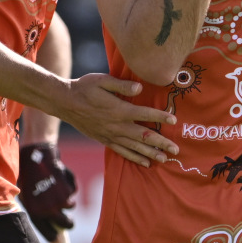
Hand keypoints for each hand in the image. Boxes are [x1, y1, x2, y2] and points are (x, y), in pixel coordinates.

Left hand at [18, 142, 76, 240]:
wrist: (36, 155)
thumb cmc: (28, 174)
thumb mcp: (25, 195)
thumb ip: (35, 209)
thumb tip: (46, 221)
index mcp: (35, 213)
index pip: (48, 232)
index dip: (54, 236)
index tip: (57, 238)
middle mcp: (48, 209)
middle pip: (67, 223)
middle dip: (68, 222)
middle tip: (68, 220)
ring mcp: (60, 200)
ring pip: (71, 206)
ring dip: (67, 199)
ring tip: (57, 188)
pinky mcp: (68, 189)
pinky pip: (73, 192)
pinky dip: (69, 186)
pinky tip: (60, 177)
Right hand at [56, 74, 179, 165]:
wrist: (65, 102)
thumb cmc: (85, 88)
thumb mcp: (102, 80)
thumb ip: (122, 85)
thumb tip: (140, 89)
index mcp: (119, 110)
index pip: (145, 114)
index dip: (160, 117)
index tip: (174, 120)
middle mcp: (116, 126)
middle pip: (143, 136)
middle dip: (161, 143)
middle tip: (176, 149)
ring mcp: (110, 135)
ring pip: (134, 147)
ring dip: (151, 153)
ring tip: (165, 159)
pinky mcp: (105, 140)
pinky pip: (122, 151)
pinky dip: (134, 157)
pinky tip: (145, 162)